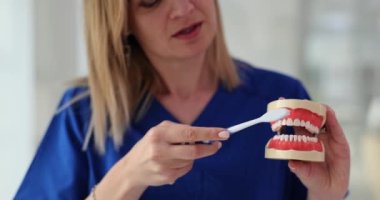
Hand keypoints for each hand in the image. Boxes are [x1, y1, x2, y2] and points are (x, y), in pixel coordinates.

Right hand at [94, 121, 228, 199]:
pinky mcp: (166, 177)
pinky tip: (173, 162)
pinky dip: (186, 164)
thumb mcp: (160, 131)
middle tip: (217, 145)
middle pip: (194, 150)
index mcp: (159, 133)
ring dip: (193, 156)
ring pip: (191, 160)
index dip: (209, 133)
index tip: (224, 133)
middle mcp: (160, 149)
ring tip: (179, 152)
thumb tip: (207, 135)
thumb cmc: (151, 145)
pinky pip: (186, 169)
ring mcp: (163, 165)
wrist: (132, 169)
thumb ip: (181, 130)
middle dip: (209, 147)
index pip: (190, 133)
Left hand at [289, 106, 349, 199]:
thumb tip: (291, 164)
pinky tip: (327, 111)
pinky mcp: (339, 141)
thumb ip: (298, 168)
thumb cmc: (313, 178)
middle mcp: (314, 136)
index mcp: (302, 141)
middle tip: (293, 102)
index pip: (294, 124)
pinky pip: (335, 127)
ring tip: (308, 104)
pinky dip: (331, 118)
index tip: (280, 104)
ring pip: (321, 119)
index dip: (287, 114)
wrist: (329, 188)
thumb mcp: (304, 173)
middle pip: (307, 118)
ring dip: (315, 109)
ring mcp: (327, 137)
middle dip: (300, 108)